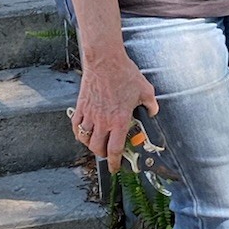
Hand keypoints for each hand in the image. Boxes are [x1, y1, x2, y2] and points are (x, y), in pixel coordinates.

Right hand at [71, 52, 159, 171]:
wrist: (104, 60)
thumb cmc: (124, 73)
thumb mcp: (145, 90)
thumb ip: (151, 104)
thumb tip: (152, 111)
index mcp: (119, 120)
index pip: (115, 150)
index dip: (115, 163)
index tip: (116, 168)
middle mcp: (102, 121)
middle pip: (98, 149)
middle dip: (103, 155)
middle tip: (108, 153)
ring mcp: (90, 114)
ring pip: (85, 140)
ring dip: (91, 145)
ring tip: (97, 143)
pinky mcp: (81, 107)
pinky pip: (76, 127)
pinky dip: (79, 133)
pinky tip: (84, 132)